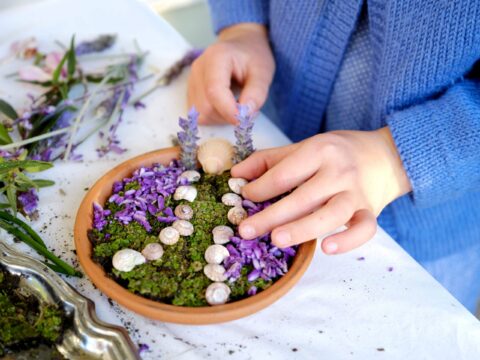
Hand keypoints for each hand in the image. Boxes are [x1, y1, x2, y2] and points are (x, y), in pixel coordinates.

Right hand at [187, 23, 274, 124]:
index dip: (228, 111)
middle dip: (227, 116)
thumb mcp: (263, 72)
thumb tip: (245, 115)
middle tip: (246, 111)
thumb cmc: (254, 57)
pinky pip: (198, 115)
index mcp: (216, 57)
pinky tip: (226, 107)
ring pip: (200, 114)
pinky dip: (214, 118)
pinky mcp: (191, 92)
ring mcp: (191, 80)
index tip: (244, 120)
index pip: (214, 91)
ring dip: (221, 119)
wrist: (243, 45)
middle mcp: (198, 68)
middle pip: (205, 106)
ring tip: (237, 107)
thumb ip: (256, 93)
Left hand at [231, 127, 411, 253]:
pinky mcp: (371, 211)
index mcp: (320, 151)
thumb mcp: (305, 147)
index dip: (259, 188)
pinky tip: (326, 249)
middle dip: (271, 215)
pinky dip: (348, 241)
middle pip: (302, 197)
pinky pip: (364, 229)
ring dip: (303, 228)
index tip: (243, 198)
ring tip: (277, 240)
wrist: (386, 156)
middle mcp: (340, 171)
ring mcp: (357, 193)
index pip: (284, 173)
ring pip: (331, 214)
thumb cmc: (338, 153)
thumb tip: (236, 173)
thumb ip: (270, 159)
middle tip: (245, 231)